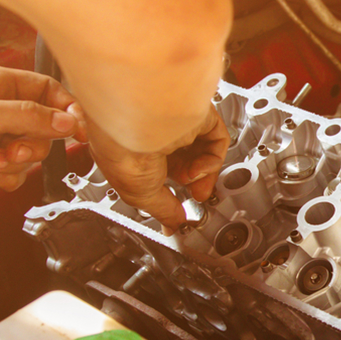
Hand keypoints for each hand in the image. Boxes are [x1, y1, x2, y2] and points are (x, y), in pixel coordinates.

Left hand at [0, 65, 83, 199]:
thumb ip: (29, 117)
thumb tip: (65, 121)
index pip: (45, 91)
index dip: (65, 109)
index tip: (78, 128)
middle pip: (42, 127)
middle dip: (33, 143)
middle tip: (16, 149)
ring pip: (31, 154)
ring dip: (16, 162)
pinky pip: (15, 173)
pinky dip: (5, 177)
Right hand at [91, 105, 228, 230]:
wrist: (136, 123)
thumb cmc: (124, 151)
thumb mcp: (141, 195)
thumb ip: (163, 211)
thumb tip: (174, 224)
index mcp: (136, 149)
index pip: (161, 170)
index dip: (173, 190)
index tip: (180, 208)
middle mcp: (157, 134)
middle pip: (187, 161)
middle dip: (193, 184)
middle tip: (196, 196)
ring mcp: (178, 124)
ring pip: (203, 152)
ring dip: (204, 173)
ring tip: (196, 182)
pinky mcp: (198, 115)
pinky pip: (216, 139)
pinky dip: (213, 158)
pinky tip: (201, 167)